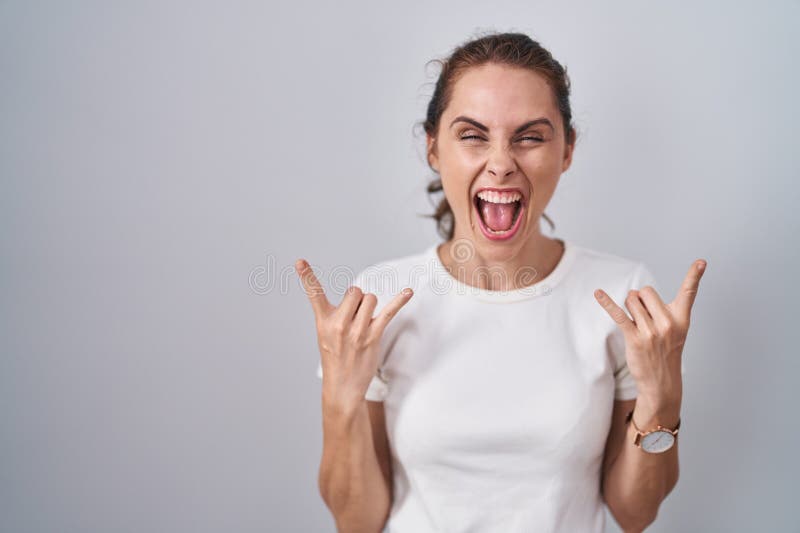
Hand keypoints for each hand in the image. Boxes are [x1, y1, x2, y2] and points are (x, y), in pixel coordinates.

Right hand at [295, 258, 413, 409]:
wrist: (342, 387)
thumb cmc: (336, 357)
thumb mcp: (325, 334)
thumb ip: (338, 313)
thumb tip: (360, 295)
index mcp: (324, 321)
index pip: (313, 294)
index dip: (307, 276)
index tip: (299, 261)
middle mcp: (338, 324)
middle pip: (355, 291)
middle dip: (359, 300)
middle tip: (355, 319)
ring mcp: (356, 331)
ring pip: (370, 298)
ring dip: (370, 307)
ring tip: (364, 325)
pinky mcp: (373, 337)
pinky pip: (388, 312)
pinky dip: (399, 301)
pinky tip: (408, 292)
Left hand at [593, 259, 706, 404]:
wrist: (661, 383)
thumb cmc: (666, 352)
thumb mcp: (674, 331)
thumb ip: (662, 309)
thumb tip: (638, 293)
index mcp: (681, 319)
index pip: (689, 293)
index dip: (695, 276)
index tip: (702, 261)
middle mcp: (668, 323)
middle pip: (646, 291)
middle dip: (640, 299)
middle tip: (644, 318)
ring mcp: (652, 331)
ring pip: (631, 301)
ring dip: (629, 308)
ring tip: (637, 326)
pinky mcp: (635, 338)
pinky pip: (618, 314)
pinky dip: (606, 302)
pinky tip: (598, 293)